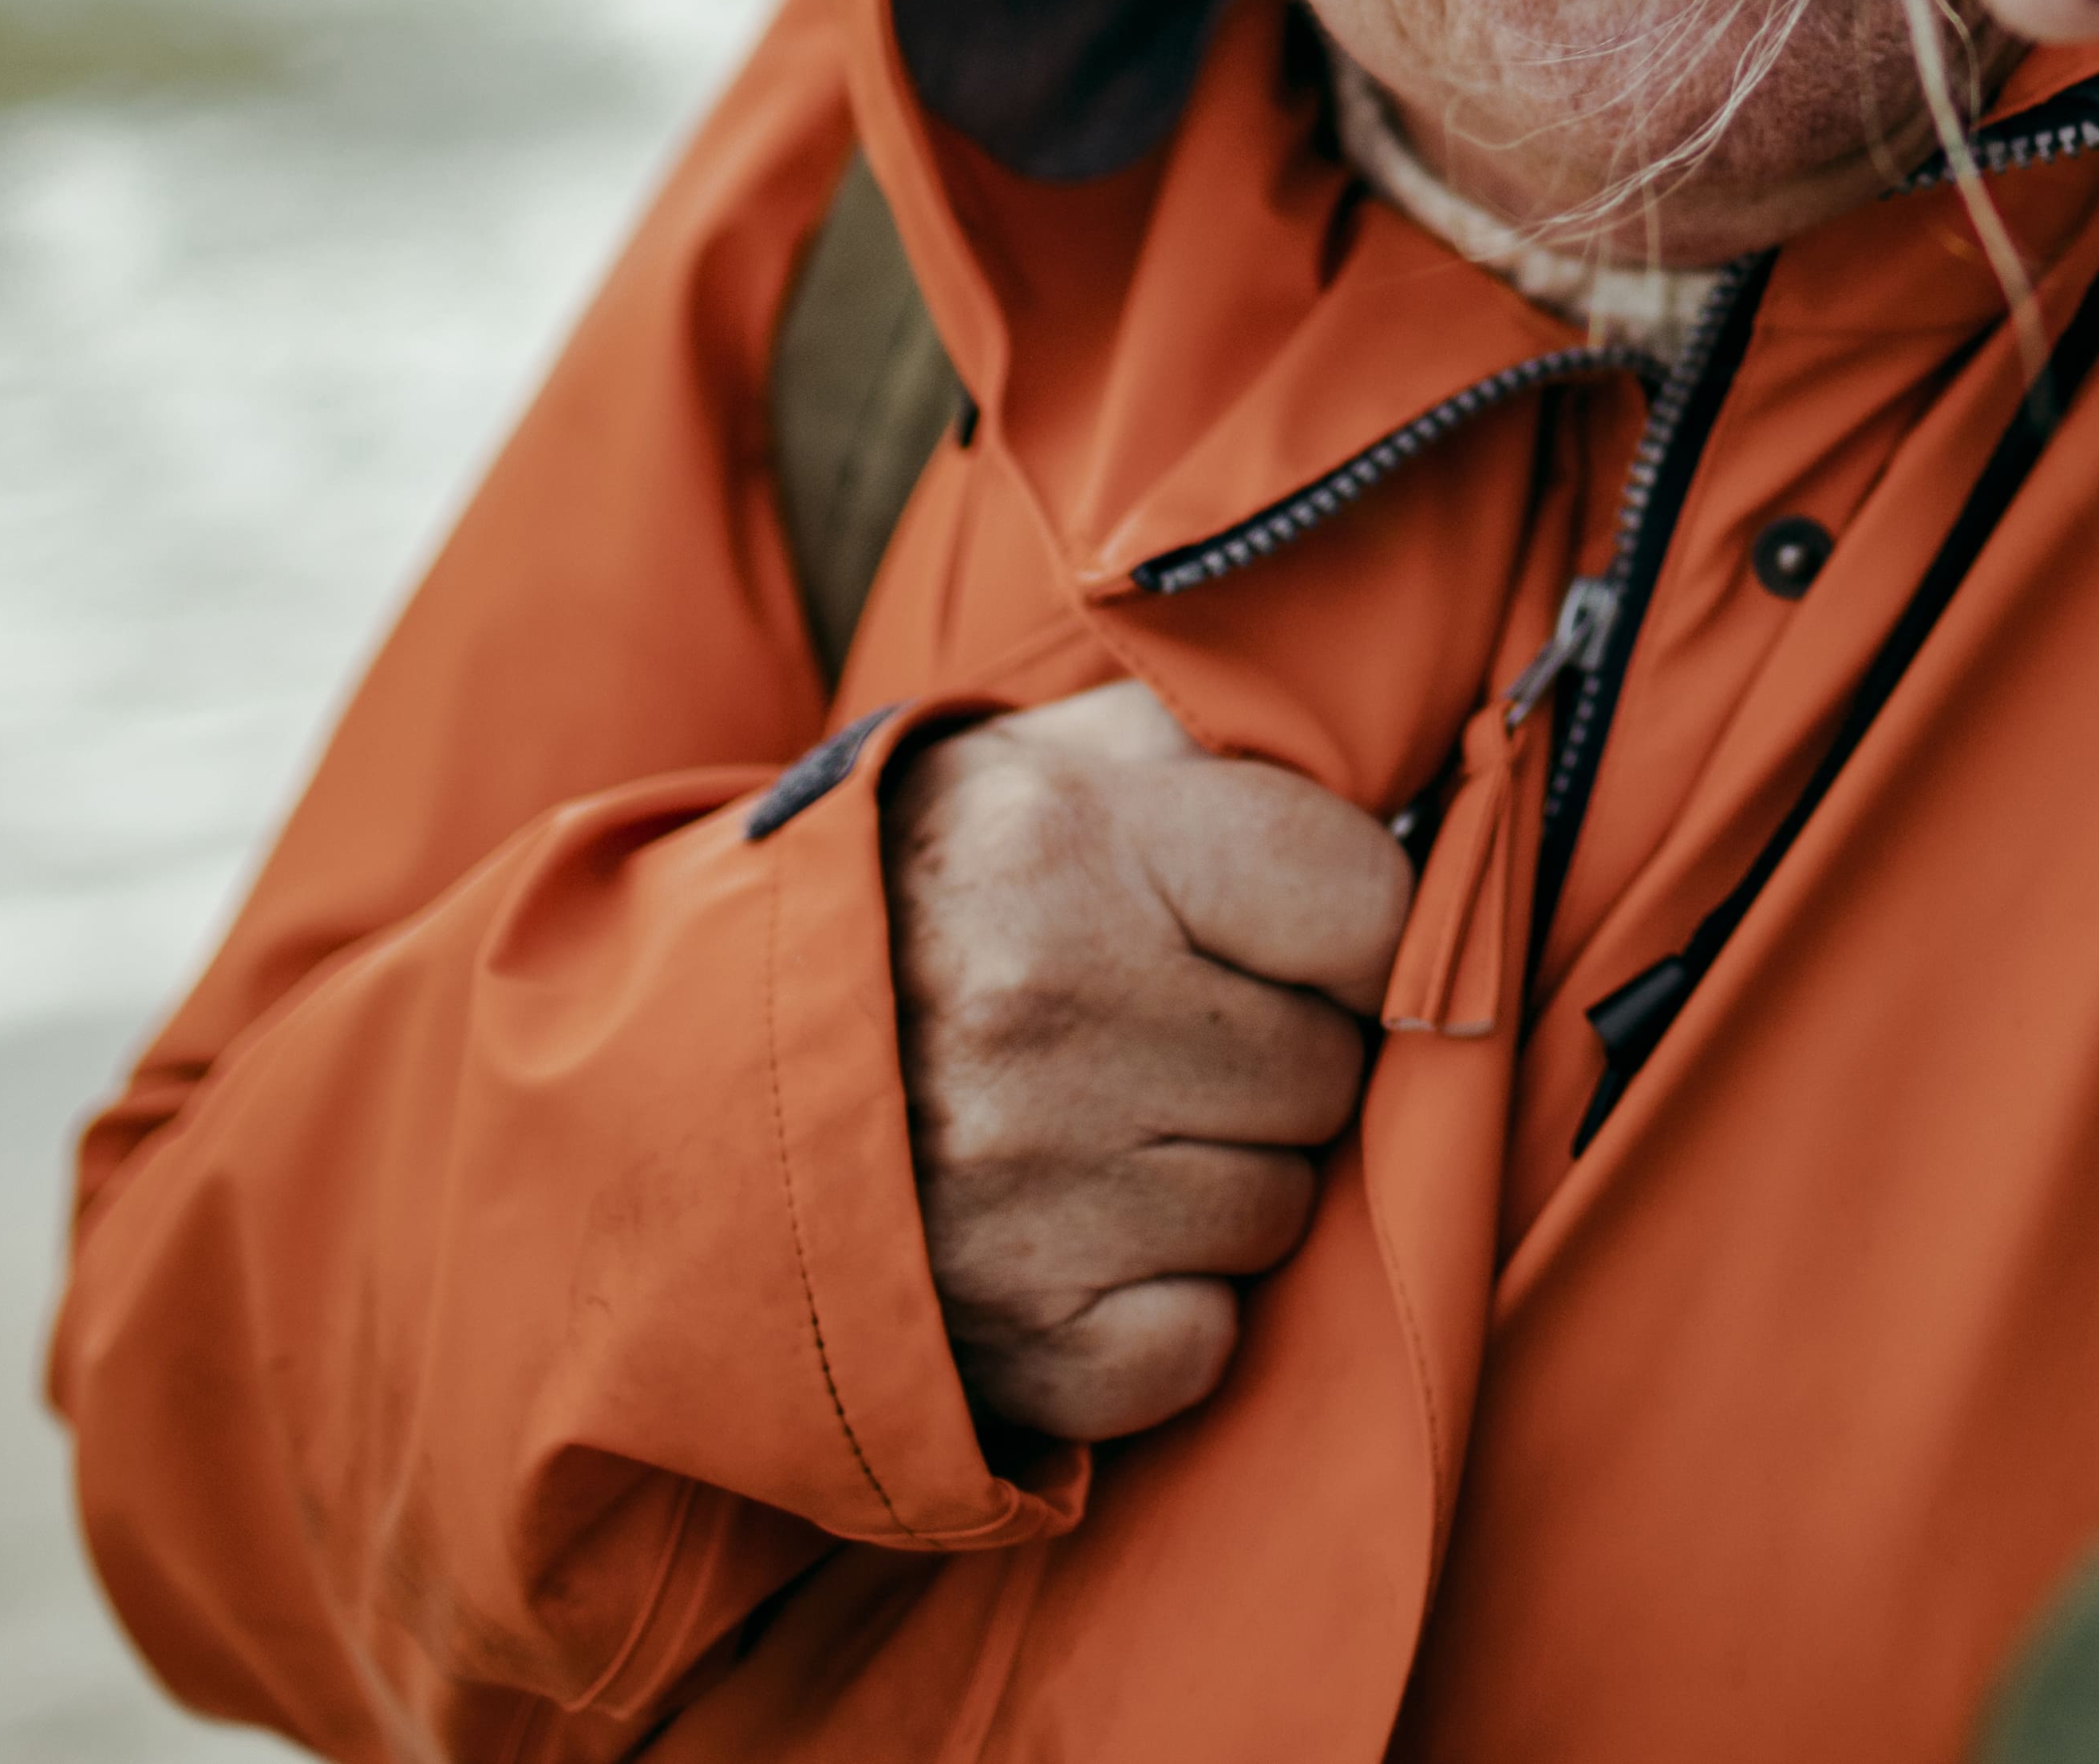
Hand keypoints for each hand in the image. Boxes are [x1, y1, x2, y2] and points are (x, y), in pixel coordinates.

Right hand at [884, 676, 1413, 1444]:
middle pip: (1329, 1072)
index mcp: (1067, 842)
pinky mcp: (1008, 1335)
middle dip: (1276, 1057)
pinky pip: (1200, 1345)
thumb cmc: (916, 895)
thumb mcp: (1045, 760)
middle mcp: (1041, 1012)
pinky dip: (1165, 1310)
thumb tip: (1413, 801)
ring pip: (1279, 1211)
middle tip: (1173, 1037)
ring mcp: (1022, 1188)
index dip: (1354, 931)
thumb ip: (1218, 753)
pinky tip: (1085, 1238)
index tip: (1292, 940)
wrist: (685, 1073)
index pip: (1370, 908)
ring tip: (1110, 1130)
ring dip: (1221, 1180)